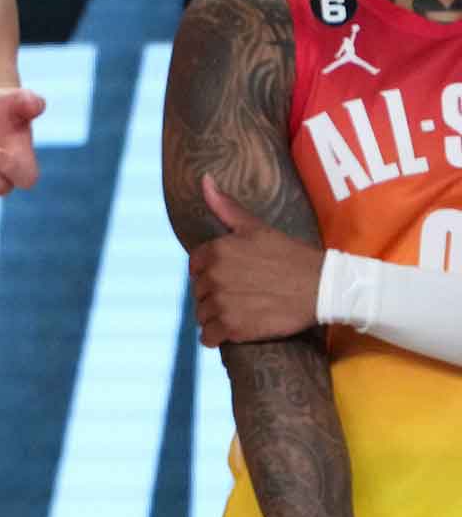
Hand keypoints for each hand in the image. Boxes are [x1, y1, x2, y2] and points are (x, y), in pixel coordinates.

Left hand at [190, 175, 324, 346]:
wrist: (323, 287)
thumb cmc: (291, 255)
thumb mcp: (257, 228)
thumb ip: (226, 207)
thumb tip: (204, 179)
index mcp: (216, 251)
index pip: (195, 267)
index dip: (211, 273)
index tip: (231, 277)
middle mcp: (214, 276)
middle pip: (198, 292)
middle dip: (213, 295)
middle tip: (240, 295)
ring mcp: (221, 302)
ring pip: (201, 315)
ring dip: (214, 317)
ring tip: (239, 312)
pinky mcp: (232, 327)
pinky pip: (208, 337)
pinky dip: (216, 337)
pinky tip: (232, 330)